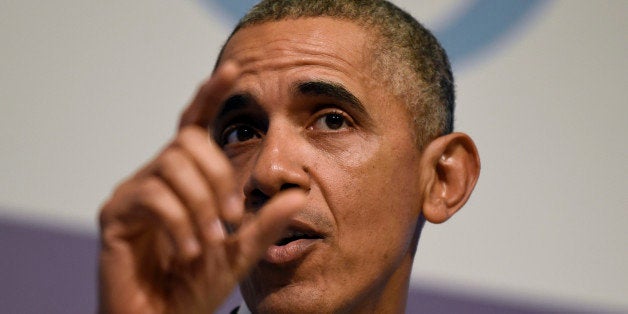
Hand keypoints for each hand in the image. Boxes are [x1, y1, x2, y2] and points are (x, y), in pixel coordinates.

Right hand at [98, 62, 305, 313]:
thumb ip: (267, 222)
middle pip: (189, 143)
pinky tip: (188, 251)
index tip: (234, 70)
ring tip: (209, 243)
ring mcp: (132, 193)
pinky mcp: (114, 214)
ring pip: (173, 166)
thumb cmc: (196, 286)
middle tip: (233, 219)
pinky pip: (153, 198)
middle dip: (219, 178)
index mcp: (186, 178)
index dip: (211, 96)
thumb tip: (300, 192)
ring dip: (200, 206)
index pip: (196, 125)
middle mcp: (156, 176)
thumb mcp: (242, 251)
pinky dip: (179, 224)